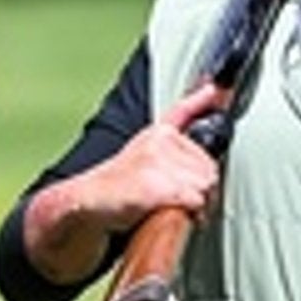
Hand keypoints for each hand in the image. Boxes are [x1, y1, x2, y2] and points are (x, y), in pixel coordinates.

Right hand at [55, 85, 230, 244]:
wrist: (88, 201)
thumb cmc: (119, 182)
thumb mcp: (145, 149)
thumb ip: (174, 130)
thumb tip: (205, 98)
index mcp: (159, 132)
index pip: (186, 111)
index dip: (202, 97)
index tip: (212, 87)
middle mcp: (160, 141)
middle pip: (209, 168)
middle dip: (201, 187)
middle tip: (176, 194)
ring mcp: (156, 162)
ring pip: (204, 186)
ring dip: (194, 202)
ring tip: (168, 202)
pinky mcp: (154, 186)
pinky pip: (193, 201)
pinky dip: (187, 213)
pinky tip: (166, 208)